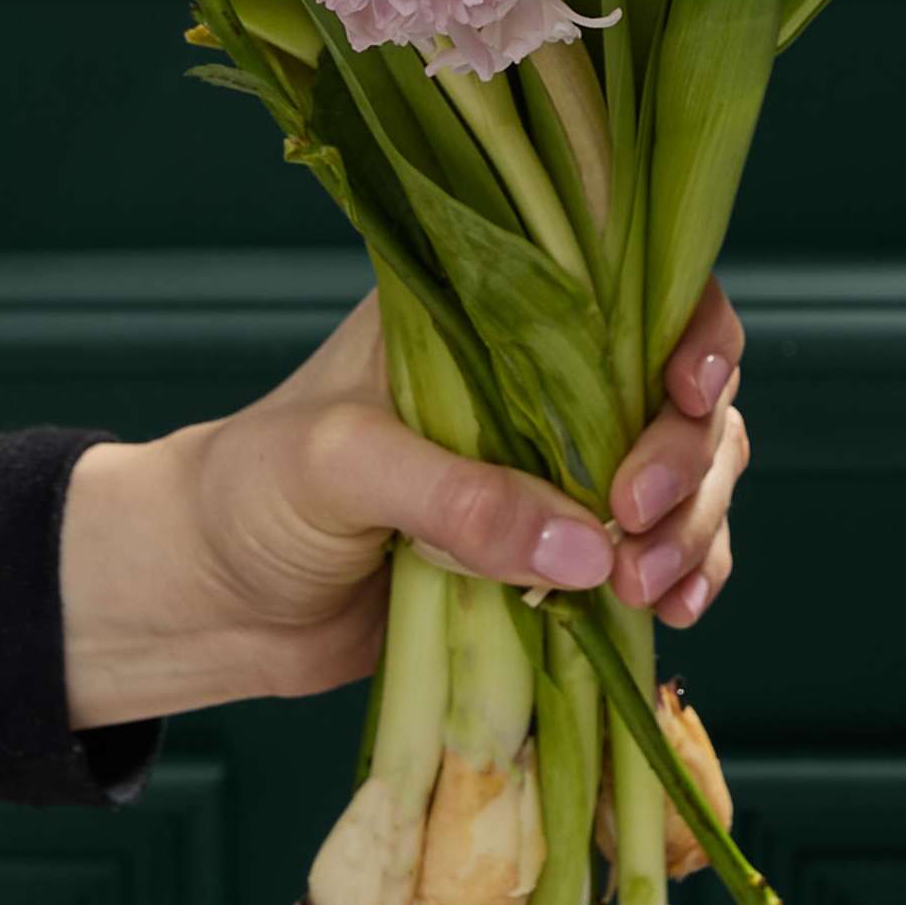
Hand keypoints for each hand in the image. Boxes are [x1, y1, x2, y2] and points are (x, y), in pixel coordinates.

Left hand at [58, 282, 750, 726]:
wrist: (211, 601)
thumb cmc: (253, 493)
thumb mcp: (339, 468)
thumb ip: (456, 498)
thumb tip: (586, 546)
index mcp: (490, 314)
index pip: (628, 291)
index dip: (687, 331)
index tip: (686, 393)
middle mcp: (541, 380)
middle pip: (679, 391)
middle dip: (687, 459)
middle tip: (635, 525)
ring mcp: (557, 469)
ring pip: (688, 475)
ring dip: (694, 529)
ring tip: (647, 592)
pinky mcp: (558, 554)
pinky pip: (658, 555)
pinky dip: (685, 578)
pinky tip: (674, 613)